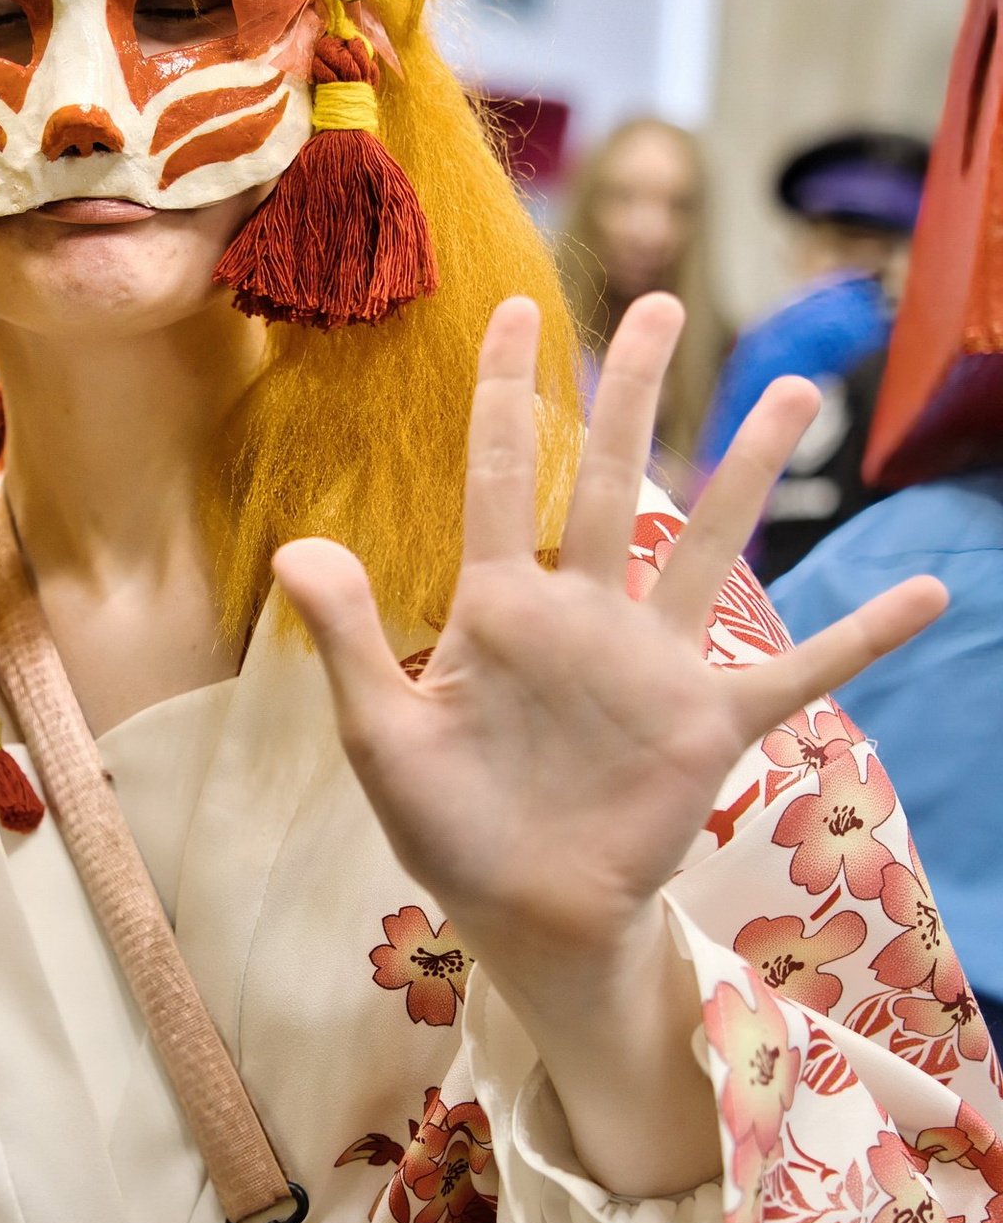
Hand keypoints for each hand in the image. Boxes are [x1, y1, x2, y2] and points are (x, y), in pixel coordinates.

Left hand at [274, 294, 944, 1195]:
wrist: (521, 918)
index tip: (520, 308)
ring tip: (796, 389)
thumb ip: (349, 638)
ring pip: (706, 542)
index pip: (504, 476)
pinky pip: (799, 669)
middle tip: (661, 305)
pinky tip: (925, 592)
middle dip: (637, 392)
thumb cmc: (447, 829)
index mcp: (500, 608)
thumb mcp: (382, 734)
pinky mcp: (708, 721)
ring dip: (750, 467)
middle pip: (614, 477)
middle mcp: (584, 615)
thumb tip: (297, 545)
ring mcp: (653, 663)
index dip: (510, 392)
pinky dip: (861, 636)